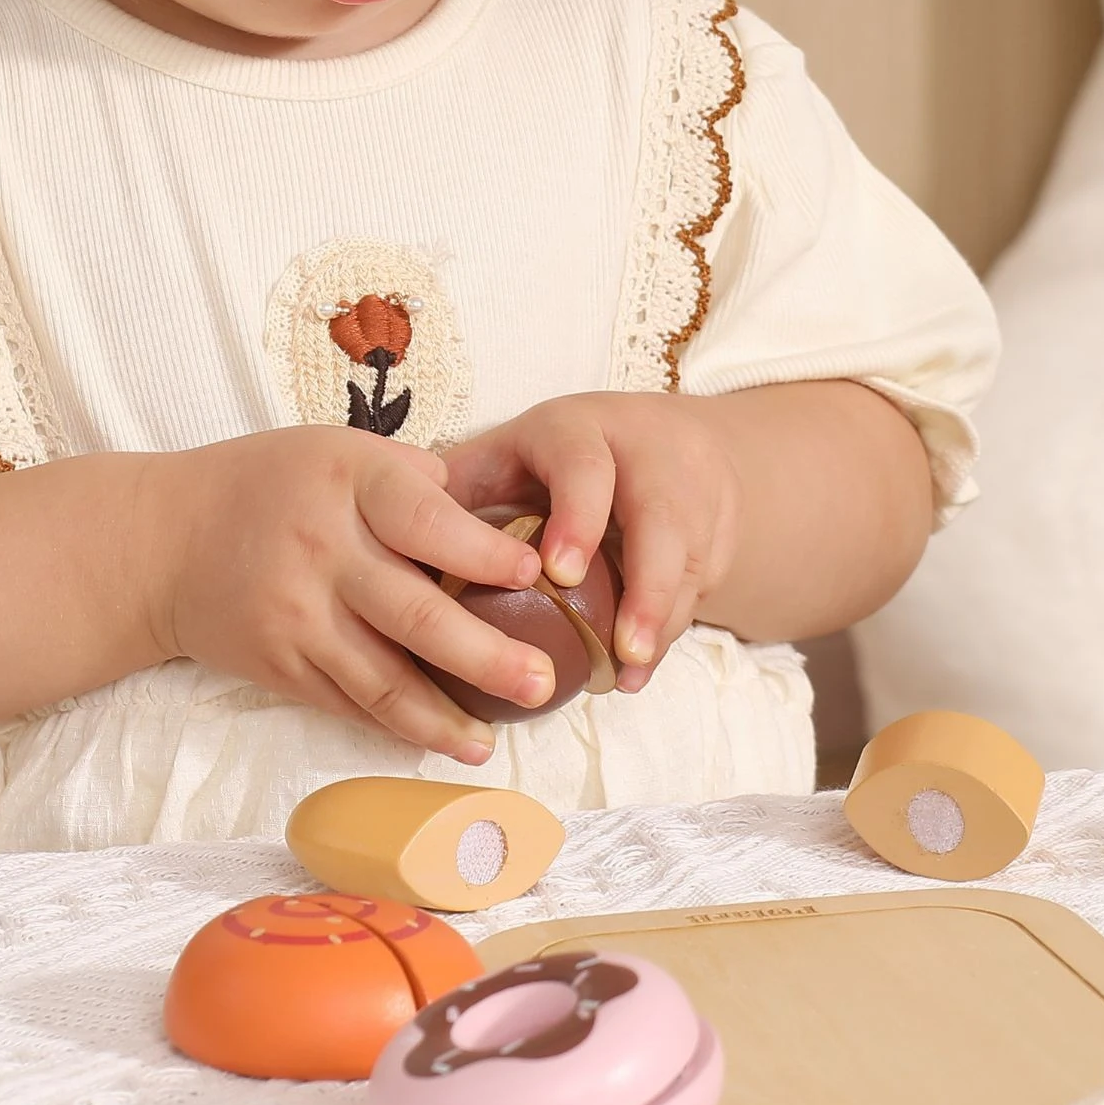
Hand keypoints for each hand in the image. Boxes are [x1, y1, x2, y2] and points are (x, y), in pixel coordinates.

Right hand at [147, 427, 554, 762]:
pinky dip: (397, 727)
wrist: (164, 540)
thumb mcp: (339, 450)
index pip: (426, 520)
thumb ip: (413, 479)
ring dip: (443, 717)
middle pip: (414, 614)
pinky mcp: (279, 666)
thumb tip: (492, 523)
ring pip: (382, 680)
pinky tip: (440, 739)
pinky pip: (348, 704)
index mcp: (348, 482)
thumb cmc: (272, 483)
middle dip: (487, 656)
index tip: (537, 574)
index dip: (483, 552)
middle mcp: (323, 551)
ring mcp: (298, 616)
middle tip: (544, 684)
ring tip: (493, 741)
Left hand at [442, 394, 740, 692]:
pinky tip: (636, 671)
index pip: (586, 466)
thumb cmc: (562, 455)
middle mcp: (646, 457)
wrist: (671, 442)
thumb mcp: (510, 451)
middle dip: (645, 585)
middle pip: (661, 518)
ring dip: (661, 621)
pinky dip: (669, 633)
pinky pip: (699, 590)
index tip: (557, 573)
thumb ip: (460, 488)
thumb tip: (389, 544)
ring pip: (687, 561)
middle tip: (621, 644)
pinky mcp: (714, 537)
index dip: (576, 518)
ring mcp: (691, 496)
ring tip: (627, 674)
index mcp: (582, 431)